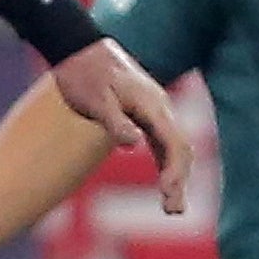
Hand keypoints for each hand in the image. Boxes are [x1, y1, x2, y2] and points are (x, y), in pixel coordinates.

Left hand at [47, 38, 191, 212]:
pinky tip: (164, 183)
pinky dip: (166, 163)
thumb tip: (134, 143)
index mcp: (151, 104)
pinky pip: (162, 142)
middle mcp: (159, 107)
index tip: (168, 192)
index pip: (174, 142)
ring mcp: (154, 109)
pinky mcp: (144, 112)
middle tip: (173, 210)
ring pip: (173, 146)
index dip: (174, 170)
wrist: (79, 48)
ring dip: (175, 175)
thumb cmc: (84, 73)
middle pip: (179, 148)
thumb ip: (115, 121)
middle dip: (179, 180)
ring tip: (172, 207)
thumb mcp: (95, 98)